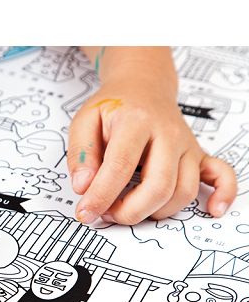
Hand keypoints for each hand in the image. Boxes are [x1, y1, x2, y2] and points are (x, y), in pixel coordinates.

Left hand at [67, 76, 236, 224]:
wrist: (143, 87)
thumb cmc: (114, 109)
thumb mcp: (84, 122)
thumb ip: (80, 155)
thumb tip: (84, 187)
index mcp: (136, 121)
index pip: (120, 167)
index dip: (100, 196)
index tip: (85, 213)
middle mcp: (168, 134)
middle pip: (158, 186)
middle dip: (129, 211)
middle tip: (107, 213)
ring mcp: (187, 146)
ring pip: (183, 192)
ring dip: (154, 212)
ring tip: (127, 209)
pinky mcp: (198, 155)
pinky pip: (221, 176)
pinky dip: (221, 195)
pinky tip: (212, 210)